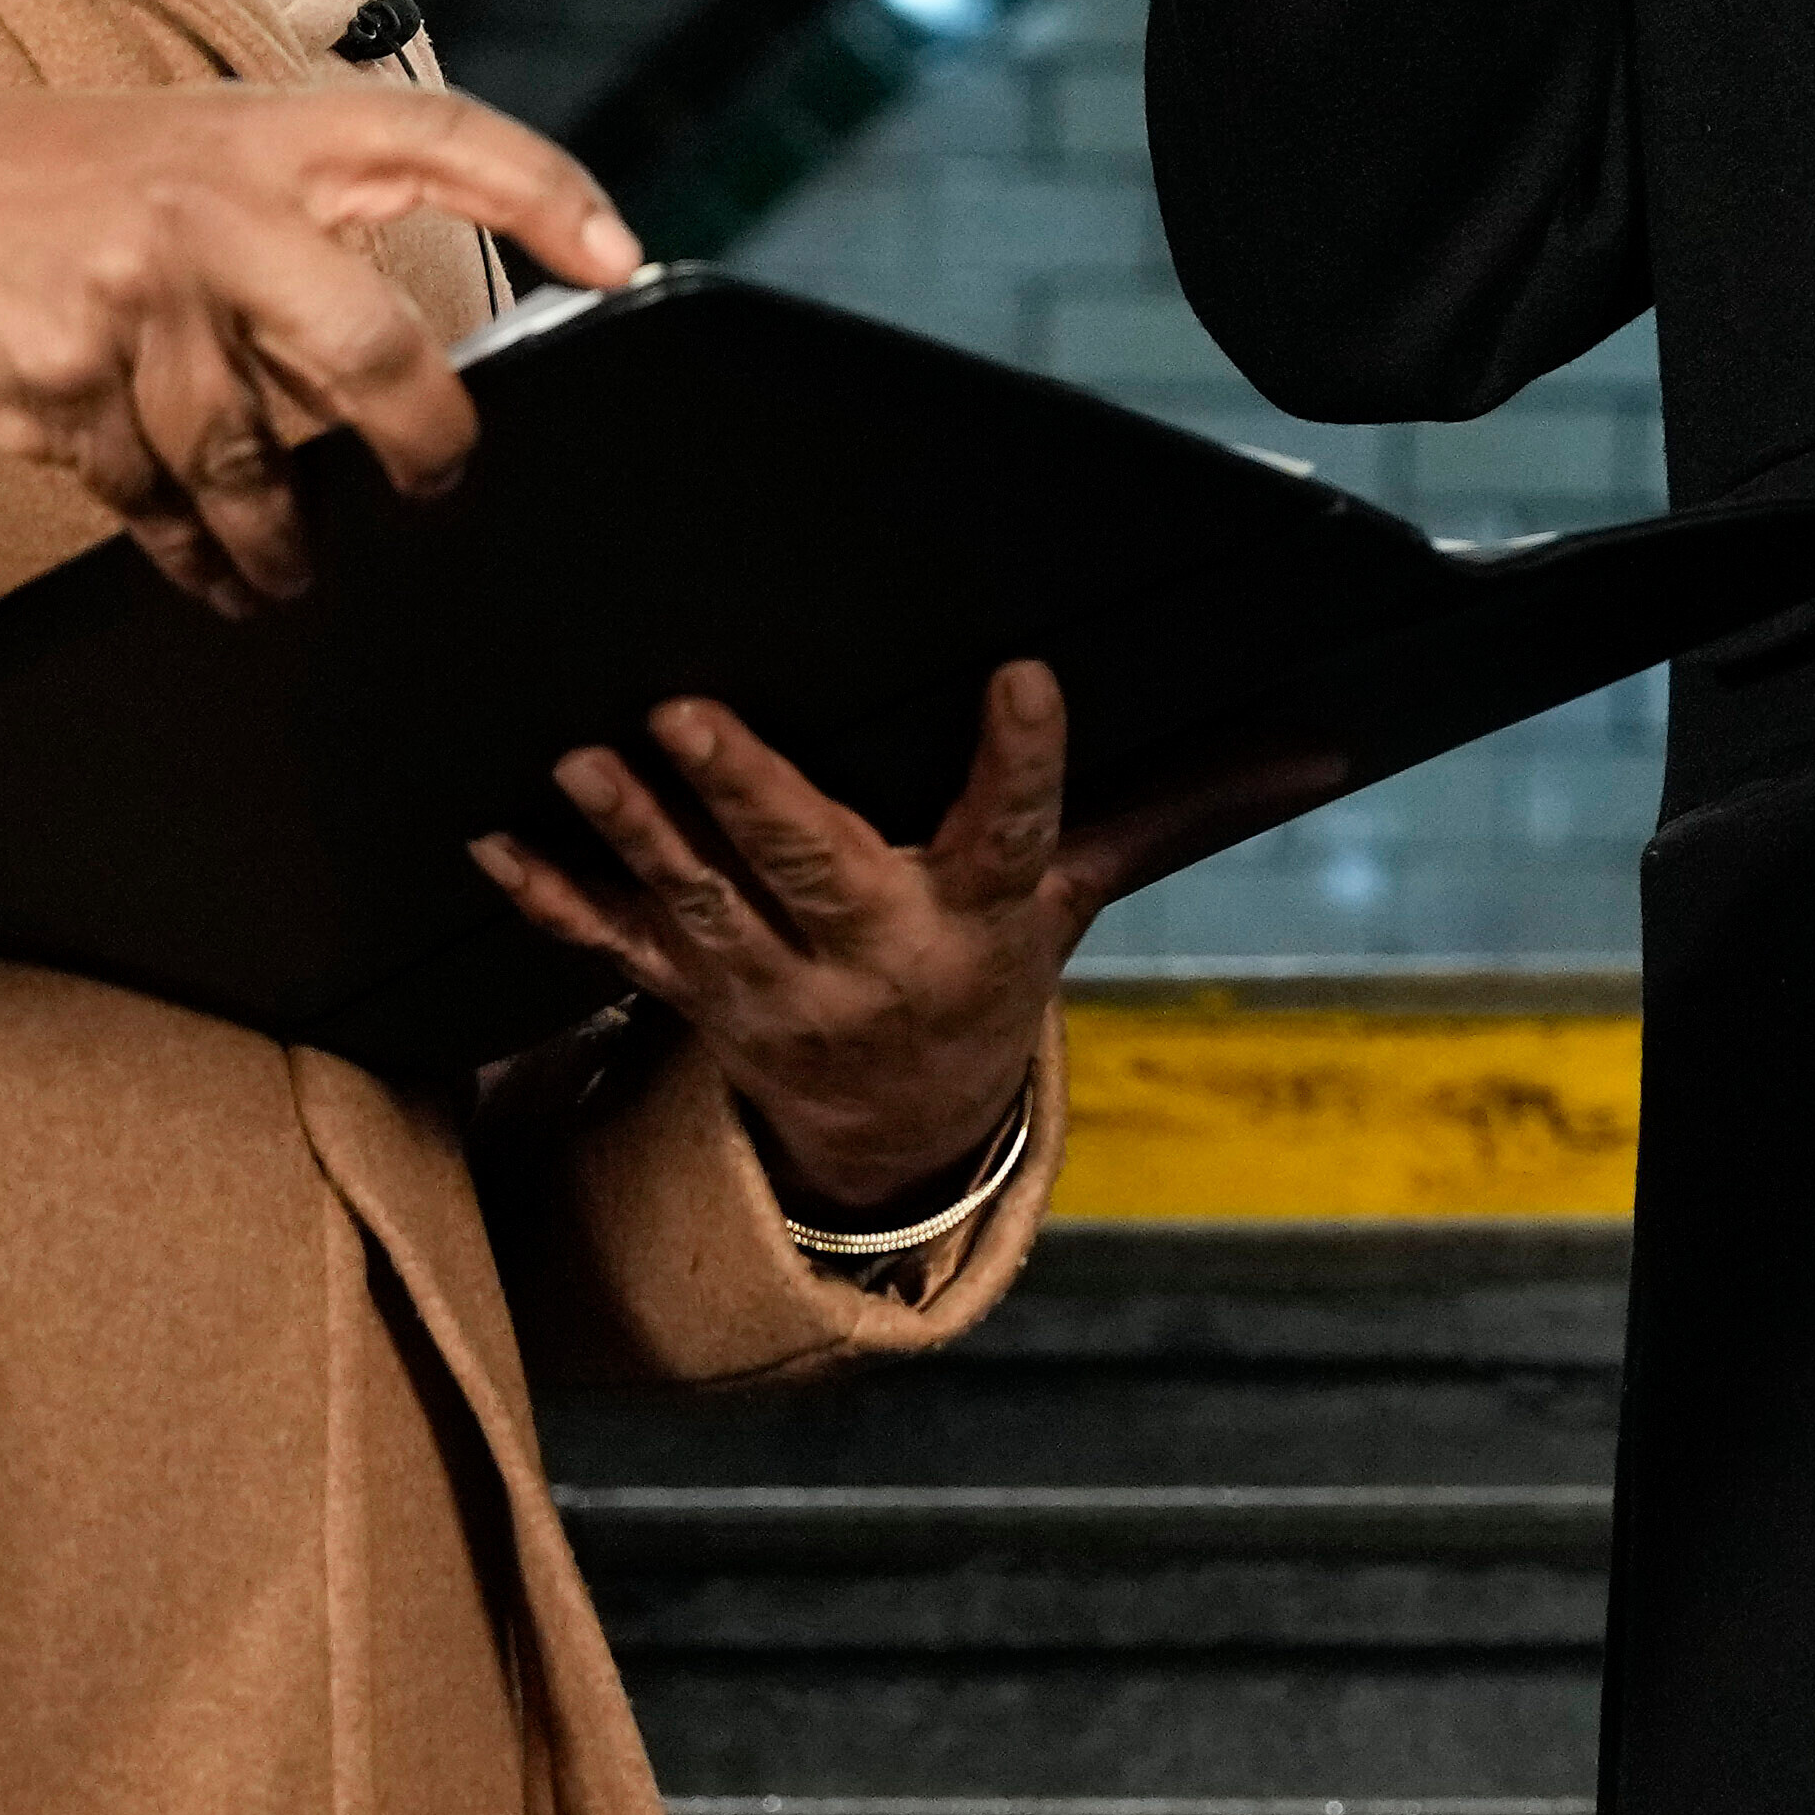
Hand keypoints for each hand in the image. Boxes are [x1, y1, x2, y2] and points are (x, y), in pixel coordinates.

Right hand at [0, 89, 643, 614]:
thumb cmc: (73, 180)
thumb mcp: (203, 146)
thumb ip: (311, 214)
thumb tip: (429, 345)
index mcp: (266, 135)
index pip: (441, 139)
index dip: (545, 190)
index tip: (622, 257)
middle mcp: (207, 210)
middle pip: (363, 350)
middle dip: (421, 440)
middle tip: (439, 485)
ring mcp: (129, 299)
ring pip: (253, 457)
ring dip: (284, 534)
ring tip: (297, 568)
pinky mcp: (59, 382)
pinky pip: (156, 497)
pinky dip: (193, 548)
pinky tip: (217, 571)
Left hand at [466, 672, 1121, 1227]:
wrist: (899, 1137)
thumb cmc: (992, 971)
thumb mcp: (1081, 897)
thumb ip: (1177, 808)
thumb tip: (1324, 743)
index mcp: (979, 916)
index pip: (1013, 829)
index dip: (1023, 758)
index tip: (1026, 676)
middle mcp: (873, 955)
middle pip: (811, 869)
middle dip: (749, 795)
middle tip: (689, 712)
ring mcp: (770, 986)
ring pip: (697, 906)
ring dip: (635, 833)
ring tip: (583, 756)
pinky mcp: (693, 996)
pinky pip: (613, 950)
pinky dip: (549, 897)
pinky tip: (490, 838)